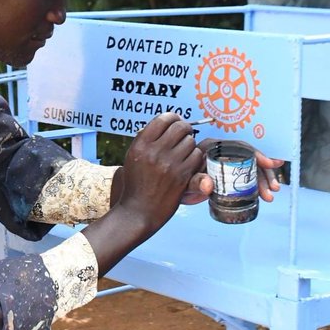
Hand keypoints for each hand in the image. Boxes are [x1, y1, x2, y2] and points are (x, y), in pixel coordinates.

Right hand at [84, 113, 203, 273]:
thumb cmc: (136, 184)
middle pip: (180, 127)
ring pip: (190, 142)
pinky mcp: (181, 176)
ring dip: (190, 145)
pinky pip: (196, 157)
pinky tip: (187, 164)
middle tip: (185, 135)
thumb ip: (146, 140)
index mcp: (141, 145)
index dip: (173, 118)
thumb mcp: (133, 158)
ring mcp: (169, 164)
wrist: (137, 211)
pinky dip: (195, 158)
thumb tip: (165, 123)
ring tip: (183, 153)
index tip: (176, 122)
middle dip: (185, 129)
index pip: (163, 119)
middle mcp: (154, 152)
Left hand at [184, 138, 283, 204]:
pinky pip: (248, 177)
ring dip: (263, 181)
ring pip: (251, 168)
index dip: (256, 154)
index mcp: (212, 148)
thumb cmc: (176, 183)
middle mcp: (222, 153)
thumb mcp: (186, 183)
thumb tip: (208, 185)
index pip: (239, 146)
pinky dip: (258, 184)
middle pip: (250, 158)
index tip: (268, 164)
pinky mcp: (230, 175)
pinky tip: (266, 192)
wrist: (171, 191)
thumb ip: (195, 182)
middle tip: (272, 190)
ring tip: (269, 197)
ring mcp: (227, 164)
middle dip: (264, 173)